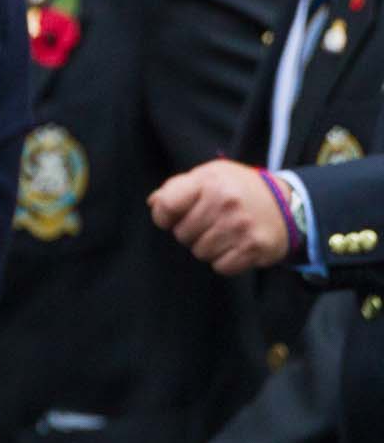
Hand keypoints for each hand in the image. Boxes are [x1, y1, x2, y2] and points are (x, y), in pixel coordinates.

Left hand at [149, 160, 289, 274]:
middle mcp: (225, 202)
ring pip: (200, 252)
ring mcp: (241, 226)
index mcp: (209, 181)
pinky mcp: (255, 247)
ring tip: (223, 234)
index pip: (167, 205)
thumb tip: (154, 203)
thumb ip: (178, 187)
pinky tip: (235, 246)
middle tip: (208, 224)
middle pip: (181, 234)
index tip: (172, 217)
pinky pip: (221, 267)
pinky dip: (225, 261)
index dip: (164, 216)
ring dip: (207, 248)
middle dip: (190, 232)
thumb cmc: (238, 189)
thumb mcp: (210, 175)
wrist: (288, 203)